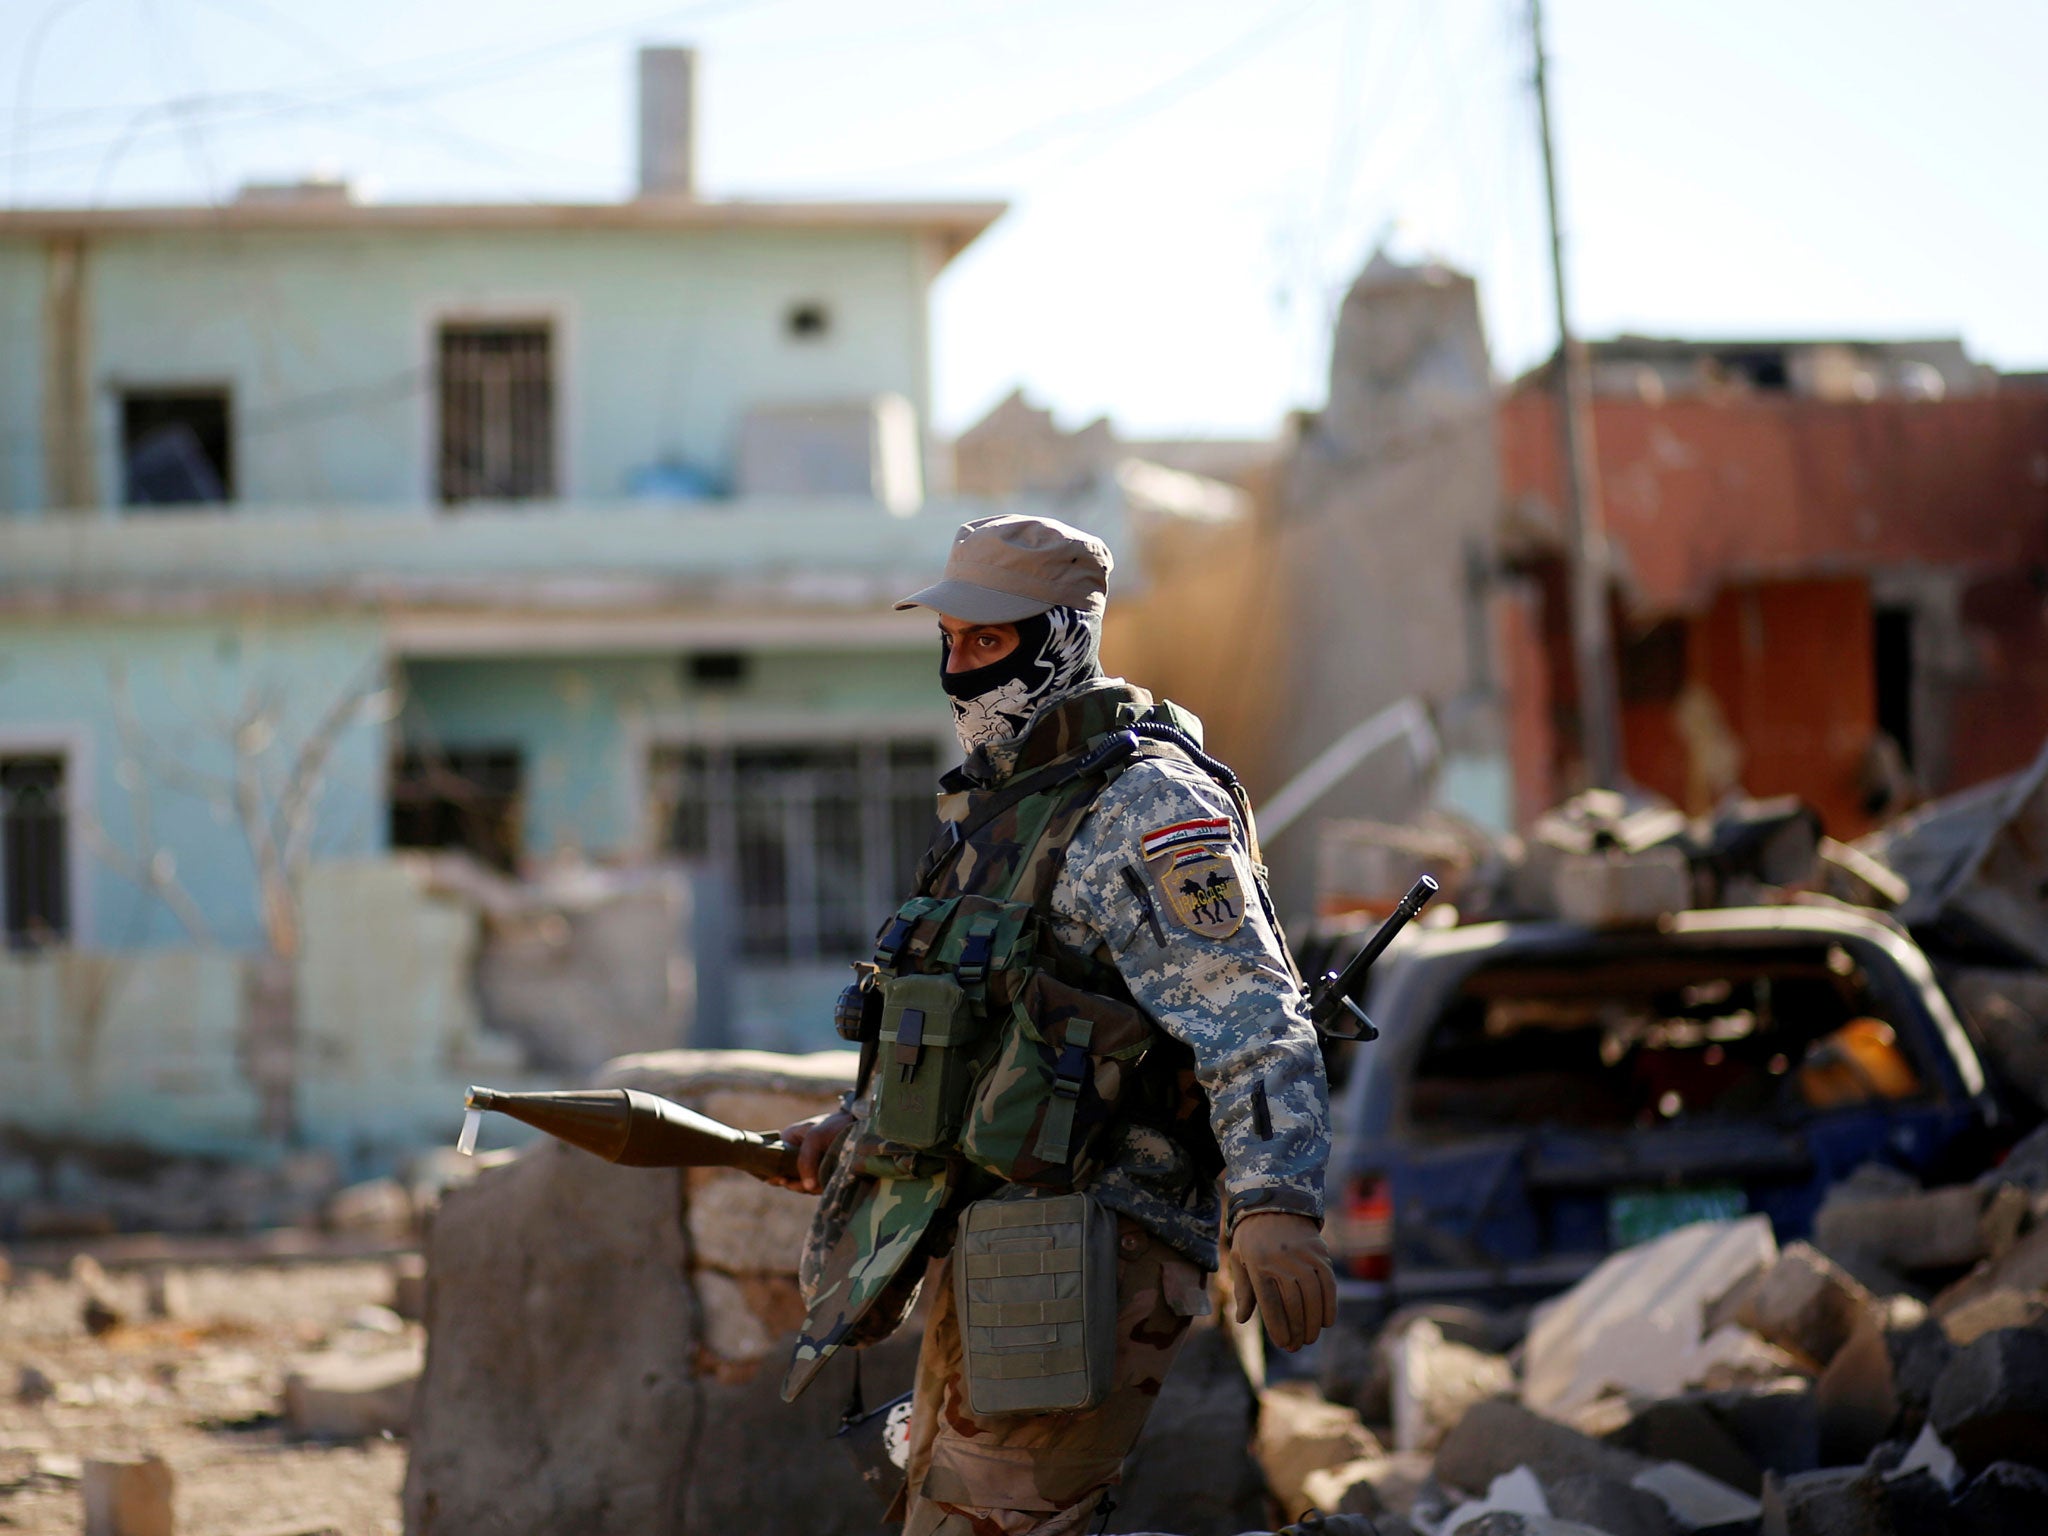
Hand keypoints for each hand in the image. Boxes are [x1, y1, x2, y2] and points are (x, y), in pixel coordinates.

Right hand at [770, 1109, 855, 1193]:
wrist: (861, 1125)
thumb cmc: (834, 1126)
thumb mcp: (815, 1137)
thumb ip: (805, 1161)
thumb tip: (807, 1187)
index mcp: (787, 1140)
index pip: (771, 1162)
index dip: (774, 1173)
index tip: (783, 1179)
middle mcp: (795, 1154)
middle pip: (785, 1177)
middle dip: (795, 1183)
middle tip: (805, 1182)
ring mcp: (808, 1165)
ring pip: (800, 1184)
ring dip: (808, 1188)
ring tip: (820, 1179)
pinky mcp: (821, 1174)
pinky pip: (814, 1187)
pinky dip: (818, 1189)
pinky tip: (825, 1183)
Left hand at [1226, 1211, 1336, 1351]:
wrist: (1274, 1203)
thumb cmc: (1252, 1238)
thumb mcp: (1240, 1259)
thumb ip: (1243, 1290)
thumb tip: (1243, 1319)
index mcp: (1257, 1264)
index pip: (1270, 1303)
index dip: (1278, 1327)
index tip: (1283, 1344)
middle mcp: (1281, 1260)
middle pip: (1293, 1302)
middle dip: (1296, 1329)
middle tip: (1297, 1346)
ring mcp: (1302, 1255)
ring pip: (1313, 1295)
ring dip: (1313, 1322)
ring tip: (1310, 1338)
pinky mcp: (1319, 1252)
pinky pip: (1328, 1282)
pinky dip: (1330, 1304)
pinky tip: (1326, 1321)